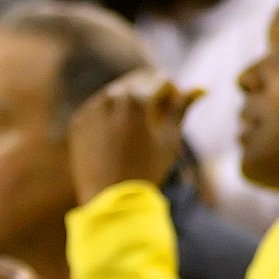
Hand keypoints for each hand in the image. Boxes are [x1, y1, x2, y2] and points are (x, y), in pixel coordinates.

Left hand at [67, 70, 201, 203]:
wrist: (110, 199)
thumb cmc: (147, 170)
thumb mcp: (170, 139)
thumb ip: (181, 108)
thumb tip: (200, 88)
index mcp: (136, 99)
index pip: (160, 79)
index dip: (173, 93)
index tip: (175, 110)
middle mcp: (110, 97)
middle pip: (137, 80)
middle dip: (151, 92)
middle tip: (160, 117)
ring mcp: (90, 108)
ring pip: (117, 92)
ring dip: (131, 101)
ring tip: (140, 129)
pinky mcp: (78, 122)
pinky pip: (99, 107)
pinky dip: (112, 113)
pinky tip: (120, 137)